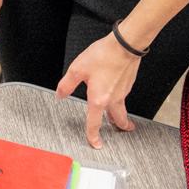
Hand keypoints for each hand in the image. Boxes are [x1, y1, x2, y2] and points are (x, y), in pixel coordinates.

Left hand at [56, 32, 142, 147]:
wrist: (126, 45)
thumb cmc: (104, 55)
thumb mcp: (78, 69)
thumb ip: (67, 85)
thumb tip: (60, 95)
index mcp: (99, 99)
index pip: (94, 124)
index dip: (93, 136)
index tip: (96, 144)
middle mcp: (113, 99)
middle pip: (117, 120)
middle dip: (119, 127)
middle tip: (122, 130)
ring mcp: (123, 92)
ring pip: (122, 109)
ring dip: (120, 115)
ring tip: (118, 118)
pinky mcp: (128, 84)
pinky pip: (124, 97)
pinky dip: (121, 100)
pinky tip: (115, 92)